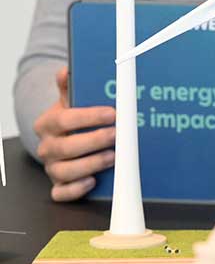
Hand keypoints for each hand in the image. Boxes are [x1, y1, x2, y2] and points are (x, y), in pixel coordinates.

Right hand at [33, 66, 116, 201]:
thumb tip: (66, 70)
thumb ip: (70, 84)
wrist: (65, 136)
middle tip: (117, 135)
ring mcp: (52, 167)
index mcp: (49, 123)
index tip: (112, 113)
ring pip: (65, 171)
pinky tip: (92, 181)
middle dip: (94, 141)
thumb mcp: (72, 98)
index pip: (64, 119)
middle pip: (65, 147)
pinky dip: (75, 189)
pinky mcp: (58, 184)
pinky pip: (61, 193)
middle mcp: (47, 146)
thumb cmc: (74, 115)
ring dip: (90, 164)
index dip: (89, 117)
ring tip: (112, 157)